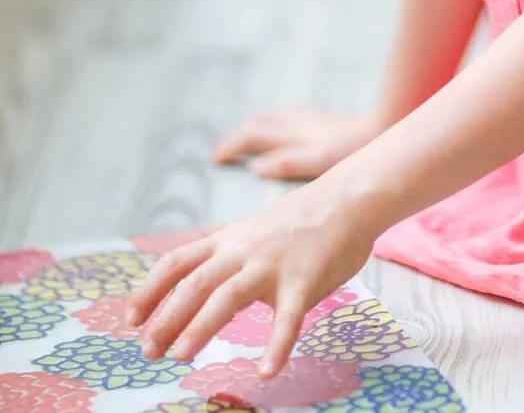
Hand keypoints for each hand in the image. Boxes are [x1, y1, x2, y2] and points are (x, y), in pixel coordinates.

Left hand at [128, 172, 376, 376]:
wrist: (348, 198)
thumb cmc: (304, 219)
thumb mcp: (255, 230)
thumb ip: (231, 256)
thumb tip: (205, 289)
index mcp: (230, 239)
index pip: (178, 262)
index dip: (150, 290)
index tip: (130, 319)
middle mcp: (244, 250)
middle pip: (194, 283)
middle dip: (167, 318)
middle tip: (148, 351)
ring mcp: (273, 265)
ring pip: (228, 296)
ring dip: (202, 327)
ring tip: (183, 355)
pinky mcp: (304, 280)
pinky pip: (288, 318)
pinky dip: (277, 346)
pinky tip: (267, 372)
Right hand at [213, 108, 377, 179]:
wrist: (386, 124)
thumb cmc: (355, 148)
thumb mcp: (320, 161)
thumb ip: (288, 163)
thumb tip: (256, 168)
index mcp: (293, 132)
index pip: (252, 135)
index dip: (231, 146)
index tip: (215, 159)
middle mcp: (298, 122)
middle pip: (258, 123)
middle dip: (237, 136)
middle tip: (223, 153)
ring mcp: (310, 119)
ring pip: (272, 119)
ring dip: (254, 129)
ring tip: (244, 145)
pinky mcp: (322, 121)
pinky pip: (287, 119)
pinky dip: (273, 127)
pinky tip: (281, 138)